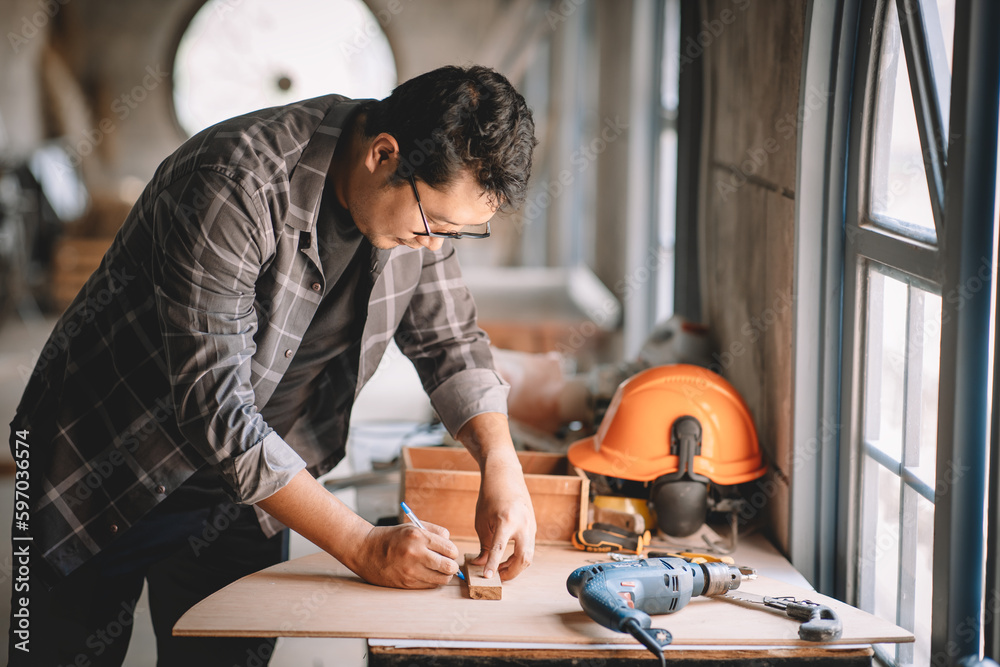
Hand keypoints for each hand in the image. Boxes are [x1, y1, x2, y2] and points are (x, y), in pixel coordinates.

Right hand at [353, 522, 462, 588]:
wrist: (365, 550)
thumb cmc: (391, 537)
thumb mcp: (413, 526)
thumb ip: (435, 532)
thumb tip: (450, 544)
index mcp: (419, 536)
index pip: (450, 549)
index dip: (452, 552)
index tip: (448, 552)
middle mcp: (416, 554)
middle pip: (449, 567)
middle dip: (452, 566)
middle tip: (447, 563)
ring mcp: (411, 571)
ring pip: (442, 579)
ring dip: (443, 575)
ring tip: (437, 569)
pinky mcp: (406, 583)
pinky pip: (430, 586)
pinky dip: (432, 581)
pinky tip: (425, 574)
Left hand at [469, 453, 535, 581]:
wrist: (505, 475)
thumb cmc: (490, 496)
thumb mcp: (482, 521)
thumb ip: (484, 545)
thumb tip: (481, 564)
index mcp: (506, 520)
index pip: (499, 549)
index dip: (492, 565)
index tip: (487, 577)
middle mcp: (523, 524)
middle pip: (524, 558)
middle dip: (511, 572)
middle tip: (497, 577)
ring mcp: (531, 525)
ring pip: (529, 555)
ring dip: (516, 566)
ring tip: (500, 569)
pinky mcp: (533, 526)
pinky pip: (529, 546)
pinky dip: (519, 556)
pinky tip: (507, 558)